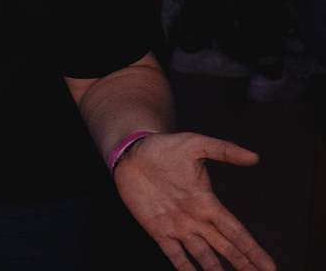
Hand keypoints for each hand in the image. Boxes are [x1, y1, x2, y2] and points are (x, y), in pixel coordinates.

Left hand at [114, 132, 274, 270]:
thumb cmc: (164, 147)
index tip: (270, 268)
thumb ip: (223, 151)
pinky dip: (184, 269)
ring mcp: (178, 227)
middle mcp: (197, 219)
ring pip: (203, 257)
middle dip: (243, 265)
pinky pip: (173, 255)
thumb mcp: (195, 144)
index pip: (236, 232)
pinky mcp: (157, 230)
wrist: (131, 153)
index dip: (253, 250)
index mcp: (208, 203)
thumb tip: (254, 157)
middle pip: (225, 249)